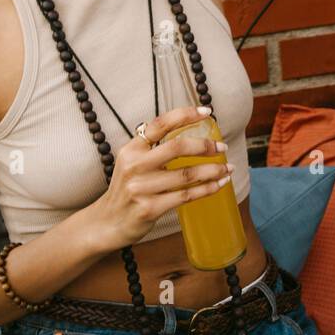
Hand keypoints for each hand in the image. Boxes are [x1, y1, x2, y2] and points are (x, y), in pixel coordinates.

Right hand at [83, 105, 232, 251]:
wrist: (107, 223)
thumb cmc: (126, 189)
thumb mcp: (131, 162)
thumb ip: (152, 148)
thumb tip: (187, 134)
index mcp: (131, 149)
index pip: (160, 124)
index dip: (185, 115)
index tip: (207, 111)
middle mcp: (135, 165)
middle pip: (177, 147)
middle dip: (205, 146)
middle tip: (222, 148)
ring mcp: (141, 188)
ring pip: (187, 174)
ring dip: (213, 170)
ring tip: (227, 168)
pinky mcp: (150, 208)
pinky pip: (186, 196)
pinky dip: (206, 189)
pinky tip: (218, 185)